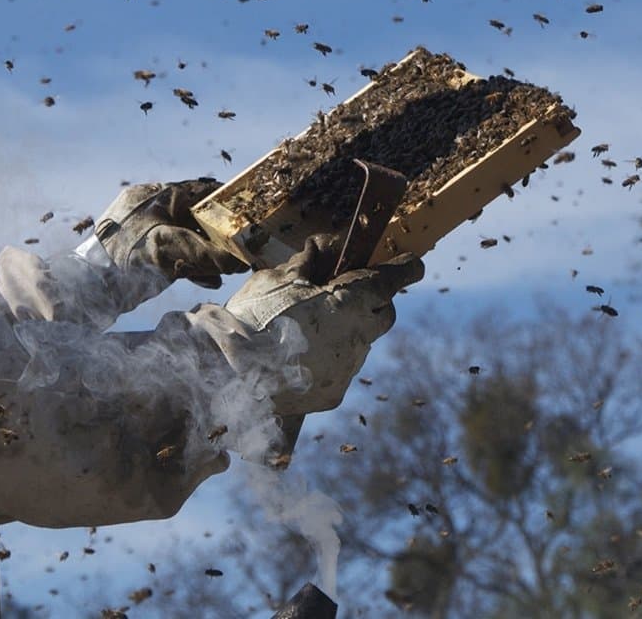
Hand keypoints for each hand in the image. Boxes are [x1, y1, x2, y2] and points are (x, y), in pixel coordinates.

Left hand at [96, 179, 248, 287]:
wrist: (91, 286)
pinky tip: (208, 279)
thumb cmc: (127, 257)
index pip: (198, 191)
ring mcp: (145, 230)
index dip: (224, 201)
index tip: (245, 213)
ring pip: (185, 237)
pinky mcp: (141, 251)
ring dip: (206, 253)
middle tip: (239, 246)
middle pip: (194, 217)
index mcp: (155, 196)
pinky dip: (190, 265)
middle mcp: (151, 209)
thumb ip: (208, 255)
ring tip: (225, 268)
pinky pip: (173, 254)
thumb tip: (239, 262)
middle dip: (218, 234)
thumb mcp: (171, 250)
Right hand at [225, 235, 423, 415]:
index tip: (413, 264)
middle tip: (347, 294)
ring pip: (360, 343)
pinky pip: (340, 369)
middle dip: (373, 302)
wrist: (228, 374)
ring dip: (345, 332)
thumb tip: (323, 248)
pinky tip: (298, 356)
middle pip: (382, 314)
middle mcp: (358, 337)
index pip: (389, 280)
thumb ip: (309, 261)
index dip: (403, 270)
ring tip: (307, 328)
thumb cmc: (253, 317)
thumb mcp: (278, 277)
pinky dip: (328, 358)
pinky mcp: (333, 394)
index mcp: (349, 302)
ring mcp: (347, 368)